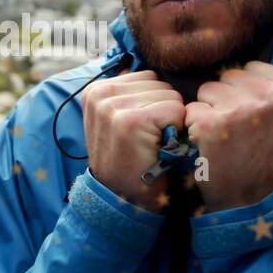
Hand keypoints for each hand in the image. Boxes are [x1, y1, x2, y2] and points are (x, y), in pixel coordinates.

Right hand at [81, 69, 185, 210]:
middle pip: (161, 84)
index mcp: (96, 90)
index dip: (155, 106)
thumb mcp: (118, 122)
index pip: (149, 78)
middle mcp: (100, 93)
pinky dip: (176, 131)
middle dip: (164, 112)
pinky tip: (158, 149)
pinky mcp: (130, 120)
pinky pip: (175, 110)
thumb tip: (157, 70)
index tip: (140, 132)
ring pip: (171, 96)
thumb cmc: (129, 163)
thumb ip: (131, 95)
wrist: (121, 202)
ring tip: (152, 145)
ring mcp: (112, 106)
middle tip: (148, 141)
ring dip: (171, 122)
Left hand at [183, 50, 272, 212]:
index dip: (249, 92)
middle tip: (238, 130)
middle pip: (229, 76)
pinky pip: (192, 109)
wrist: (254, 203)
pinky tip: (209, 146)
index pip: (254, 68)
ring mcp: (240, 109)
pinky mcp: (211, 123)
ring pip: (208, 89)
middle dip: (228, 98)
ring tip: (224, 138)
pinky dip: (195, 127)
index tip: (256, 118)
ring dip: (210, 111)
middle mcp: (271, 97)